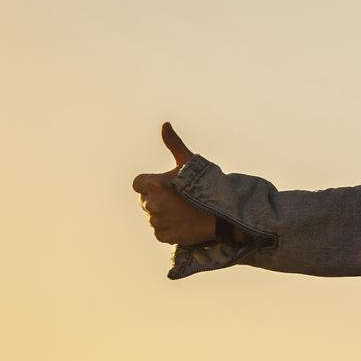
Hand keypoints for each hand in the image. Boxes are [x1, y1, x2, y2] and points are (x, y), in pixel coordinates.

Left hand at [132, 122, 215, 245]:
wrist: (221, 213)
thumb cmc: (206, 184)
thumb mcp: (189, 162)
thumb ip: (174, 144)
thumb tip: (165, 124)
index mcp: (154, 184)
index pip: (138, 183)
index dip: (149, 184)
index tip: (163, 186)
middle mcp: (151, 203)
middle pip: (145, 201)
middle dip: (157, 199)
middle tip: (178, 199)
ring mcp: (157, 221)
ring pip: (152, 217)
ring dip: (163, 214)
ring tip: (182, 211)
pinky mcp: (163, 236)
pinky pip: (159, 231)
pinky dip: (168, 228)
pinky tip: (182, 222)